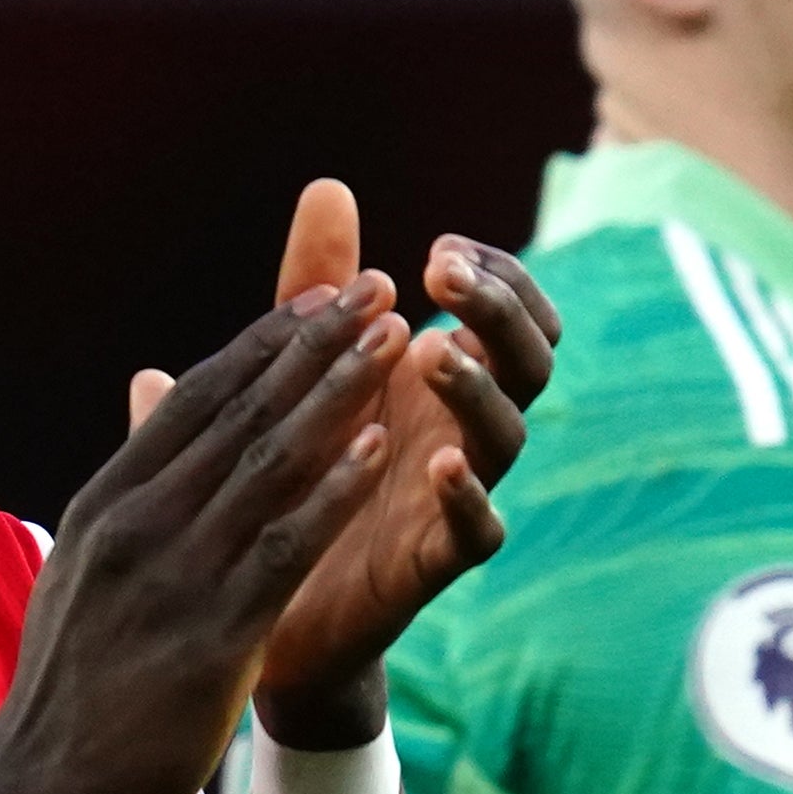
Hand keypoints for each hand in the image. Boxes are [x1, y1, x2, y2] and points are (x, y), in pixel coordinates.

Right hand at [0, 294, 395, 793]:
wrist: (35, 793)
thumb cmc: (68, 694)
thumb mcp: (78, 577)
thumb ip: (123, 510)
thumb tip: (139, 450)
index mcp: (104, 506)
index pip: (192, 400)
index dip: (264, 343)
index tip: (320, 294)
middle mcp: (134, 524)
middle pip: (238, 412)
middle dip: (313, 343)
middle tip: (376, 285)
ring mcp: (172, 577)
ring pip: (266, 463)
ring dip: (337, 393)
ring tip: (394, 339)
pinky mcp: (210, 637)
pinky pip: (283, 546)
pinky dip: (332, 491)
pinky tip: (379, 447)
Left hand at [121, 180, 560, 749]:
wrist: (262, 607)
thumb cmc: (293, 475)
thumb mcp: (297, 370)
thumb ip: (318, 286)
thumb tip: (328, 186)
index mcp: (439, 381)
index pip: (510, 311)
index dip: (497, 273)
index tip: (443, 248)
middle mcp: (462, 431)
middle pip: (530, 361)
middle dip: (502, 309)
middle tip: (448, 273)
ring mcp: (453, 498)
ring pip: (509, 437)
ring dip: (480, 387)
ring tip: (438, 352)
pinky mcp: (431, 564)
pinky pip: (478, 531)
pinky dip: (469, 498)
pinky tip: (441, 463)